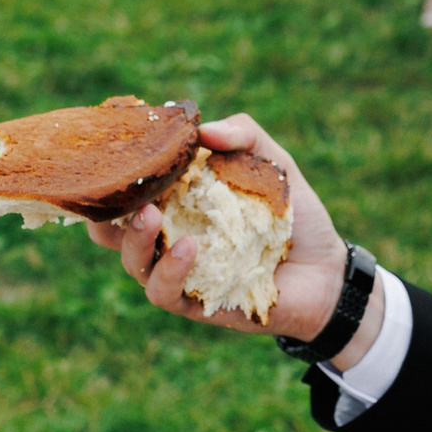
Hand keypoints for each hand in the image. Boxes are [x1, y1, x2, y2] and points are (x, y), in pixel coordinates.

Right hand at [87, 115, 357, 345]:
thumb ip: (244, 136)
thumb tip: (203, 128)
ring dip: (134, 238)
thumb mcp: (274, 165)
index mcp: (177, 200)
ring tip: (149, 216)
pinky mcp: (194, 303)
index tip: (113, 142)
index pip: (129, 185)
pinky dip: (169, 270)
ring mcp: (179, 271)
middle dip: (104, 208)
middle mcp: (168, 235)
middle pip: (110, 227)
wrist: (327, 270)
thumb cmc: (295, 215)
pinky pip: (163, 291)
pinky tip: (188, 248)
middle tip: (120, 188)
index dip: (112, 167)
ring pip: (131, 260)